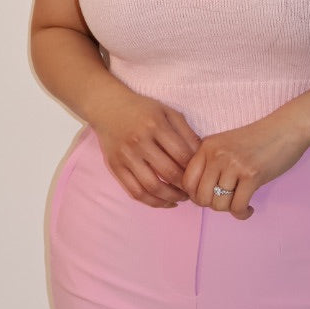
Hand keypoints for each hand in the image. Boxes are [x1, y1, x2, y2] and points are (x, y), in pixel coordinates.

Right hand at [90, 90, 201, 207]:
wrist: (107, 107)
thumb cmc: (142, 109)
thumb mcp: (167, 112)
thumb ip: (186, 131)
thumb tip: (202, 155)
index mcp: (155, 125)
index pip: (182, 154)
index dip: (195, 168)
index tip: (201, 174)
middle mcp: (139, 142)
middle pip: (168, 173)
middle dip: (185, 186)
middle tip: (193, 189)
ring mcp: (126, 156)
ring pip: (151, 187)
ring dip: (170, 197)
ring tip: (181, 198)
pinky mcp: (115, 167)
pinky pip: (135, 191)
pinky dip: (152, 202)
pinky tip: (164, 202)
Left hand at [181, 113, 309, 220]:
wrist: (287, 128)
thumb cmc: (258, 140)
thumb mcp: (226, 145)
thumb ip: (211, 164)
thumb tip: (199, 195)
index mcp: (207, 147)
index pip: (186, 181)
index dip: (195, 196)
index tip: (209, 197)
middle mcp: (216, 155)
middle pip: (200, 197)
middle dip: (212, 206)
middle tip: (226, 202)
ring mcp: (234, 165)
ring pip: (219, 204)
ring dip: (229, 209)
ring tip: (239, 203)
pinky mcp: (252, 175)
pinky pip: (238, 206)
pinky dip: (242, 213)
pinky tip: (249, 209)